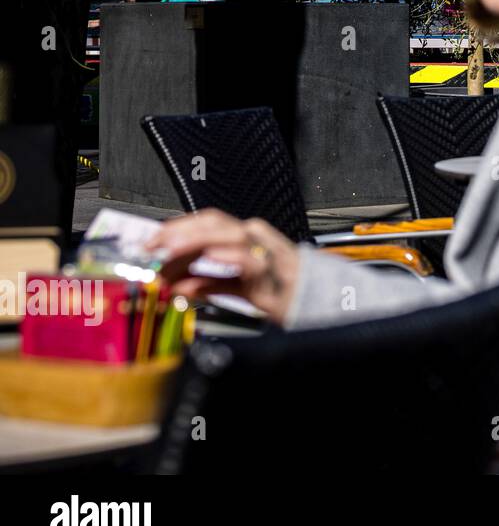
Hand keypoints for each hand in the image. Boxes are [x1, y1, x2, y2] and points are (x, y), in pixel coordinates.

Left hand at [147, 209, 300, 324]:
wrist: (321, 303)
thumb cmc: (283, 291)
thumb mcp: (240, 285)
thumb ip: (210, 284)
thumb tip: (177, 286)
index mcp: (247, 236)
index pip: (207, 221)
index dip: (176, 227)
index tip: (150, 241)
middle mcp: (256, 237)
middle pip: (213, 223)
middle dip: (179, 233)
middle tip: (152, 247)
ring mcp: (267, 252)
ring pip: (227, 236)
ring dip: (193, 248)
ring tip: (168, 259)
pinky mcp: (274, 273)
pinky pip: (249, 260)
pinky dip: (227, 258)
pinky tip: (209, 260)